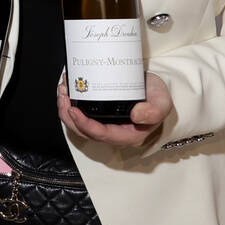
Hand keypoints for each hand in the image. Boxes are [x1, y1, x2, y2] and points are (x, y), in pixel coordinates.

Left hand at [57, 73, 172, 148]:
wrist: (154, 89)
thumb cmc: (157, 97)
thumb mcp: (162, 102)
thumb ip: (153, 111)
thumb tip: (136, 116)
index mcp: (129, 135)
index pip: (102, 135)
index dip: (84, 125)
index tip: (73, 110)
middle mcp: (114, 133)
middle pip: (85, 132)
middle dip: (69, 116)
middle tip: (63, 96)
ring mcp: (106, 126)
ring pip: (79, 126)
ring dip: (66, 111)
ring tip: (62, 92)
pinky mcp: (100, 117)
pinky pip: (81, 117)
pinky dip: (70, 105)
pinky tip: (68, 92)